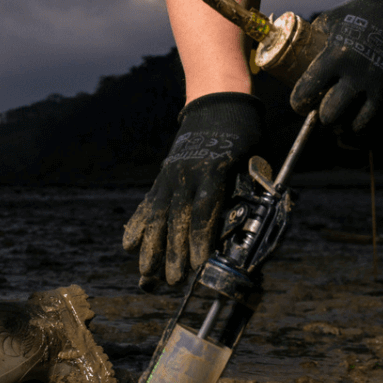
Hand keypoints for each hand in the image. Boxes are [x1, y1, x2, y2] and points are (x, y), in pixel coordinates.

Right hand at [123, 92, 263, 290]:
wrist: (217, 103)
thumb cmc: (241, 134)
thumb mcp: (254, 158)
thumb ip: (249, 189)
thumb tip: (252, 224)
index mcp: (213, 170)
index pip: (204, 210)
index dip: (200, 238)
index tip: (198, 263)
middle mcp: (186, 174)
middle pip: (177, 218)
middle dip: (173, 252)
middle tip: (173, 280)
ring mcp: (170, 176)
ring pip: (157, 215)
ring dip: (151, 246)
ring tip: (146, 273)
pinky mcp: (162, 178)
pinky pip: (147, 204)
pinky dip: (137, 225)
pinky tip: (128, 246)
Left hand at [290, 0, 382, 148]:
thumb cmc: (374, 12)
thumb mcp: (340, 19)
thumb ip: (319, 40)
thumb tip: (299, 56)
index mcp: (338, 56)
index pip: (306, 92)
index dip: (299, 102)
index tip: (302, 104)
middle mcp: (360, 77)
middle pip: (330, 116)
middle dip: (325, 117)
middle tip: (327, 112)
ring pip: (357, 129)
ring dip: (348, 129)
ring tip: (345, 123)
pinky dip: (371, 137)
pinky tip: (363, 132)